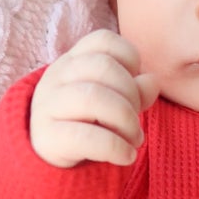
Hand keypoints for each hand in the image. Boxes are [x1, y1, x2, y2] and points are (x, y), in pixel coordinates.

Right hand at [30, 29, 158, 167]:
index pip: (104, 40)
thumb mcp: (113, 101)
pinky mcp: (48, 138)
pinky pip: (86, 137)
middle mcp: (57, 77)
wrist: (47, 157)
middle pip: (103, 67)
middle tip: (136, 120)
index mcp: (72, 61)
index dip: (130, 59)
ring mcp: (48, 106)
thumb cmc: (86, 122)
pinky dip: (116, 147)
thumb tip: (152, 81)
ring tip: (134, 139)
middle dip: (131, 94)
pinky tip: (126, 156)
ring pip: (93, 97)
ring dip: (126, 120)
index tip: (135, 86)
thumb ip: (135, 89)